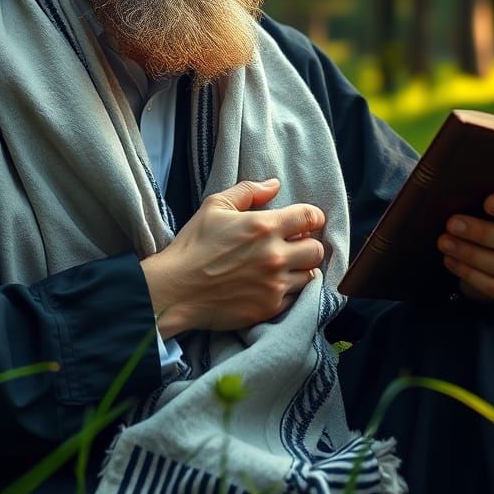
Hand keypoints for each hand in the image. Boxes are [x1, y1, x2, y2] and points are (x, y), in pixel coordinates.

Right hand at [139, 178, 325, 336]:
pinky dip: (289, 290)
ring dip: (301, 269)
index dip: (312, 217)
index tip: (306, 222)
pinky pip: (296, 298)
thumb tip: (274, 184)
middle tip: (293, 245)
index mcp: (264, 226)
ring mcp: (274, 285)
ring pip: (310, 275)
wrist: (176, 290)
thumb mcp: (215, 206)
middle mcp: (275, 256)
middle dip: (307, 244)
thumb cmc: (193, 245)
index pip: (310, 217)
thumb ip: (248, 191)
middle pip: (317, 249)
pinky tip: (272, 285)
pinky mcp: (270, 308)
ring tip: (283, 267)